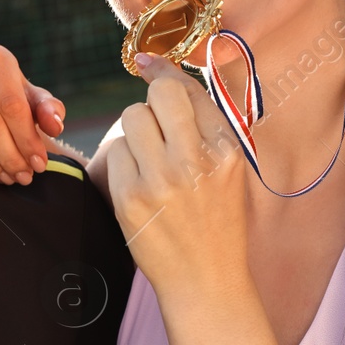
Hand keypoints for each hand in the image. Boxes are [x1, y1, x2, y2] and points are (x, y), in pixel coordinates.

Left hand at [105, 53, 246, 297]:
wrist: (206, 280)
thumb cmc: (216, 223)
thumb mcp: (229, 171)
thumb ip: (206, 127)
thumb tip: (165, 76)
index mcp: (226, 148)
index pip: (189, 90)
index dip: (164, 71)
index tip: (147, 64)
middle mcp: (197, 158)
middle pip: (158, 95)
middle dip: (151, 104)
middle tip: (155, 128)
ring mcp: (162, 178)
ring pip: (131, 118)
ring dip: (134, 134)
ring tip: (148, 163)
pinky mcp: (132, 198)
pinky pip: (115, 154)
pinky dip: (121, 164)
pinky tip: (137, 187)